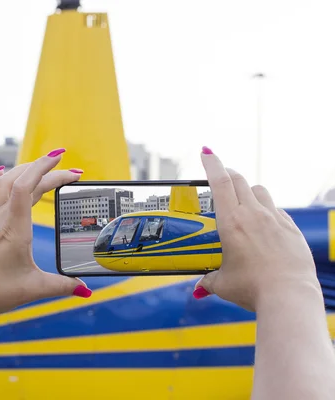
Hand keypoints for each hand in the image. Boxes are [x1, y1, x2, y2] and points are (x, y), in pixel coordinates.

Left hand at [0, 148, 90, 319]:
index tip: (63, 162)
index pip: (29, 185)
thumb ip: (62, 286)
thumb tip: (85, 291)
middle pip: (21, 180)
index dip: (46, 169)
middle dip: (45, 170)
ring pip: (1, 182)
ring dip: (21, 170)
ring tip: (39, 167)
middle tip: (67, 172)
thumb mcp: (33, 289)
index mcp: (15, 228)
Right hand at [193, 147, 320, 310]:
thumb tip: (200, 287)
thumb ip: (209, 280)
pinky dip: (267, 211)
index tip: (206, 152)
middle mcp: (254, 215)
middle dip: (227, 173)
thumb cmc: (254, 289)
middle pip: (239, 180)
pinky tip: (263, 226)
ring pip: (260, 191)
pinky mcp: (291, 230)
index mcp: (231, 222)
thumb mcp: (223, 284)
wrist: (289, 296)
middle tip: (219, 177)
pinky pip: (277, 211)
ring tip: (242, 204)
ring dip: (248, 191)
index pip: (220, 182)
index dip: (212, 163)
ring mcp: (275, 220)